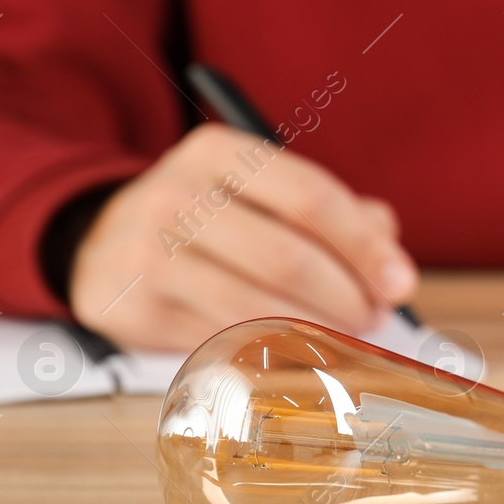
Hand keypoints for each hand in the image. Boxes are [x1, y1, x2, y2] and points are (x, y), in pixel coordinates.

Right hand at [69, 124, 416, 351]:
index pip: (310, 198)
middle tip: (375, 316)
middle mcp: (175, 196)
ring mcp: (146, 254)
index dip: (364, 246)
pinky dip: (271, 351)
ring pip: (255, 307)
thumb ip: (333, 212)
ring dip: (316, 331)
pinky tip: (296, 350)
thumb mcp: (261, 190)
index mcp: (217, 152)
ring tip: (345, 336)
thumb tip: (389, 254)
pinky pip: (220, 341)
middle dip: (347, 296)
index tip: (400, 282)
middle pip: (287, 257)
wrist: (102, 241)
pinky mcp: (131, 309)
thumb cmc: (209, 216)